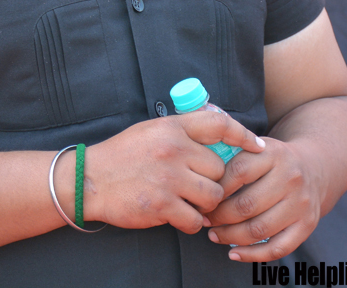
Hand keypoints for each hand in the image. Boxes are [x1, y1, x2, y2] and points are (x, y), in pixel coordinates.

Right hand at [81, 110, 265, 234]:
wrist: (89, 180)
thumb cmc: (122, 155)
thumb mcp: (151, 130)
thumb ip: (182, 132)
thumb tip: (217, 136)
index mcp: (172, 128)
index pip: (218, 124)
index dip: (243, 134)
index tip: (257, 146)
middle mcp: (172, 150)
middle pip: (219, 169)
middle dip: (213, 181)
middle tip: (198, 186)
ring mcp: (168, 178)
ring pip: (212, 196)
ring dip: (206, 204)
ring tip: (190, 202)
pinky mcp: (161, 205)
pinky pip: (195, 220)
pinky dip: (190, 222)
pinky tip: (178, 216)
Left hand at [204, 137, 324, 261]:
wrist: (314, 168)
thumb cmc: (272, 161)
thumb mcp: (256, 147)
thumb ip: (231, 154)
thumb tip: (199, 179)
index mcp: (274, 154)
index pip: (237, 171)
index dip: (215, 188)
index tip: (201, 196)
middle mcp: (290, 178)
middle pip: (246, 205)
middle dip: (219, 216)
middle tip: (204, 219)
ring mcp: (300, 204)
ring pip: (259, 230)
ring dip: (230, 237)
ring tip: (214, 235)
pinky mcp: (307, 225)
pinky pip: (277, 248)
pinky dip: (252, 255)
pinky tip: (233, 253)